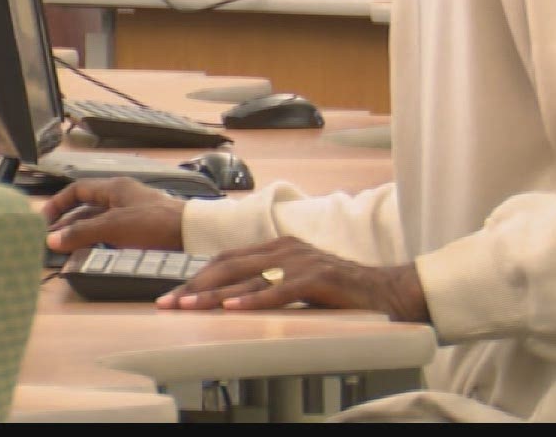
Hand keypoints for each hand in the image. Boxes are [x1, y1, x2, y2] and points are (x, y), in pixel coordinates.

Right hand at [41, 176, 185, 253]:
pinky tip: (90, 254)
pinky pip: (110, 233)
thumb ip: (82, 232)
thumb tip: (51, 239)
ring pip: (98, 222)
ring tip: (65, 250)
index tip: (44, 220)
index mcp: (113, 187)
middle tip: (51, 240)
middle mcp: (121, 196)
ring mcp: (131, 213)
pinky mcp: (140, 229)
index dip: (58, 203)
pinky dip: (97, 241)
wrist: (191, 234)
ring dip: (81, 234)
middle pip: (86, 208)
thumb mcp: (113, 227)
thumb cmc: (153, 224)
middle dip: (67, 223)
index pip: (77, 189)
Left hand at [155, 237, 429, 321]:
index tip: (173, 296)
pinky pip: (279, 291)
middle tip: (169, 303)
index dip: (197, 277)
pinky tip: (233, 309)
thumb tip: (231, 301)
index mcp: (277, 247)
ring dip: (214, 294)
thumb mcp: (296, 283)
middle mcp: (284, 248)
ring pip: (247, 278)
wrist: (386, 291)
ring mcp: (300, 261)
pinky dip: (254, 300)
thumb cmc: (339, 292)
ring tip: (189, 307)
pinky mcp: (317, 278)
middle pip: (229, 266)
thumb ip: (269, 285)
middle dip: (195, 286)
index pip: (226, 260)